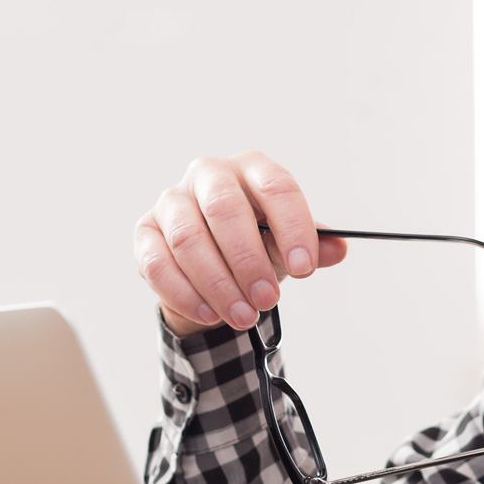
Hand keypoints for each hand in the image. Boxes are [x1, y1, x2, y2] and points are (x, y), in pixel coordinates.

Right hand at [134, 152, 347, 336]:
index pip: (276, 187)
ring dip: (217, 284)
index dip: (293, 228)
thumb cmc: (255, 241)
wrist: (212, 257)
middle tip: (267, 299)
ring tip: (242, 315)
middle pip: (225, 209)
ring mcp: (172, 200)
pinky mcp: (146, 231)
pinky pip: (158, 263)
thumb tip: (337, 248)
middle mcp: (208, 174)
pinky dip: (185, 294)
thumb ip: (313, 247)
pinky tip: (209, 314)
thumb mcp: (287, 244)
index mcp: (251, 168)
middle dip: (248, 260)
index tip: (305, 269)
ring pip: (188, 239)